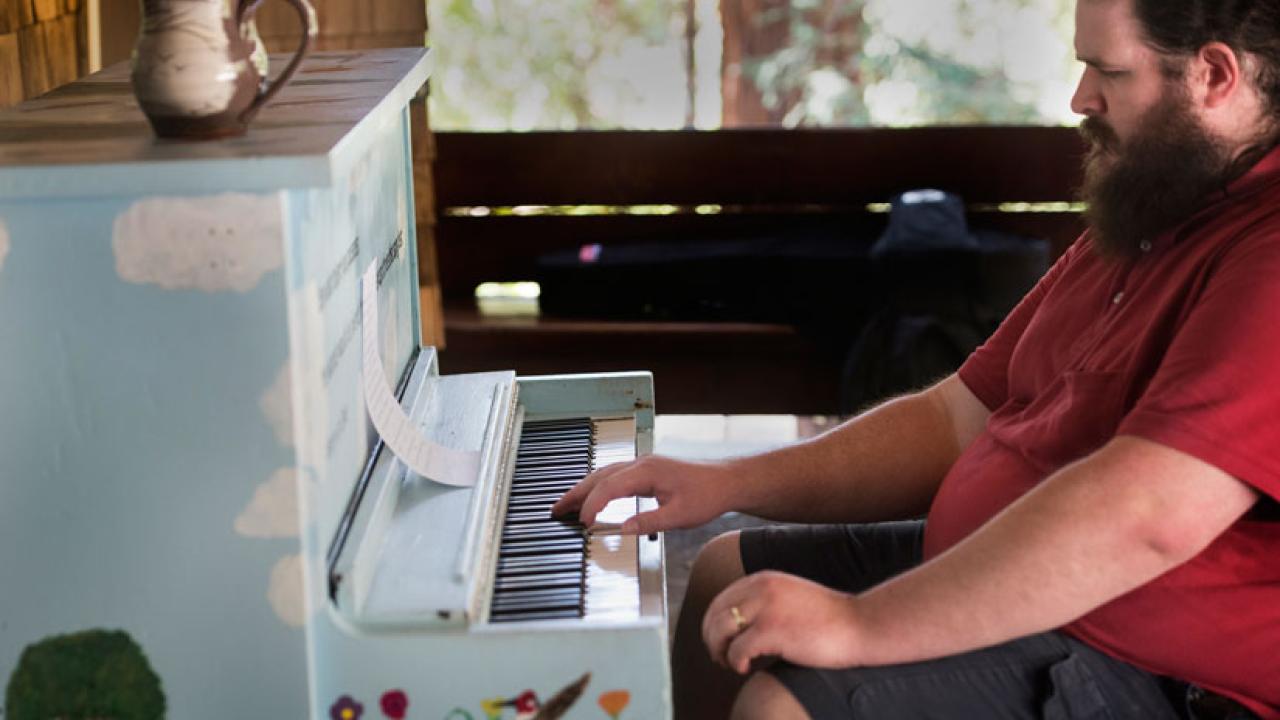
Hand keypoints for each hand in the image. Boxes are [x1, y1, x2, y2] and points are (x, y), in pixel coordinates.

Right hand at [550, 455, 735, 533]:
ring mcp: (643, 464)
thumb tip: (622, 530)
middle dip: (575, 493)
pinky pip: (614, 475)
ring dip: (584, 488)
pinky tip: (593, 496)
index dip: (592, 506)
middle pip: (599, 476)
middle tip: (556, 509)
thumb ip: (649, 523)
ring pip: (604, 473)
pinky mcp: (647, 470)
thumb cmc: (708, 495)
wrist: (727, 481)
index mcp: (646, 472)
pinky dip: (598, 485)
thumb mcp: (679, 516)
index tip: (582, 523)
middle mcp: (641, 463)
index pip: (609, 488)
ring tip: (566, 504)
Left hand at [702, 571, 866, 674]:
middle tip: (720, 657)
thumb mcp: (790, 597)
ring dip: (719, 651)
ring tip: (730, 663)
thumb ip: (764, 601)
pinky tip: (746, 668)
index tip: (720, 642)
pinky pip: (736, 650)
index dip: (713, 624)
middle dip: (711, 638)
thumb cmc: (829, 619)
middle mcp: (761, 588)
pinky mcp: (772, 630)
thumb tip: (735, 622)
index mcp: (763, 579)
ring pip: (719, 630)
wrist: (860, 624)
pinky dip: (735, 662)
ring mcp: (766, 608)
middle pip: (715, 614)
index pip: (721, 600)